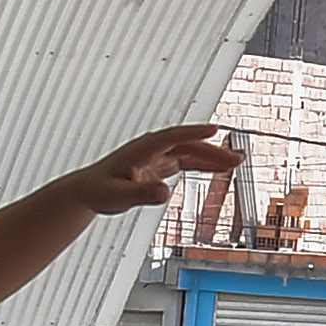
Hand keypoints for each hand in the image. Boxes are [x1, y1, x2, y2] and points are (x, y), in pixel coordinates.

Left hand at [61, 125, 239, 217]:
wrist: (88, 191)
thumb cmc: (100, 192)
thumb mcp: (120, 197)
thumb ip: (142, 194)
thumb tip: (164, 192)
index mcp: (143, 150)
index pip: (173, 137)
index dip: (194, 132)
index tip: (216, 129)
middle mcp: (151, 149)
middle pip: (188, 146)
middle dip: (213, 151)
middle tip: (238, 159)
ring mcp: (156, 156)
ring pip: (189, 153)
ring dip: (211, 156)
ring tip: (236, 163)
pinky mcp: (158, 165)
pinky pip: (185, 162)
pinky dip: (201, 164)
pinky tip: (217, 170)